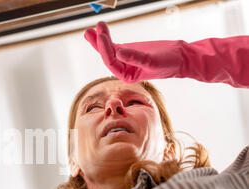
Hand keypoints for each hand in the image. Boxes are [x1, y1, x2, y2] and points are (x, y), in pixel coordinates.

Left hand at [85, 21, 248, 87]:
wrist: (180, 57)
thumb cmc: (168, 63)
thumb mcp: (151, 61)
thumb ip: (135, 58)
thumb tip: (118, 53)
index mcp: (127, 76)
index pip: (111, 62)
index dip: (105, 50)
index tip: (102, 36)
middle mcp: (123, 69)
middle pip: (107, 55)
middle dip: (99, 43)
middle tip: (91, 30)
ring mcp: (124, 60)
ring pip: (108, 49)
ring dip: (99, 39)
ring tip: (89, 30)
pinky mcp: (127, 51)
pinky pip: (113, 44)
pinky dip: (106, 37)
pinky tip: (100, 30)